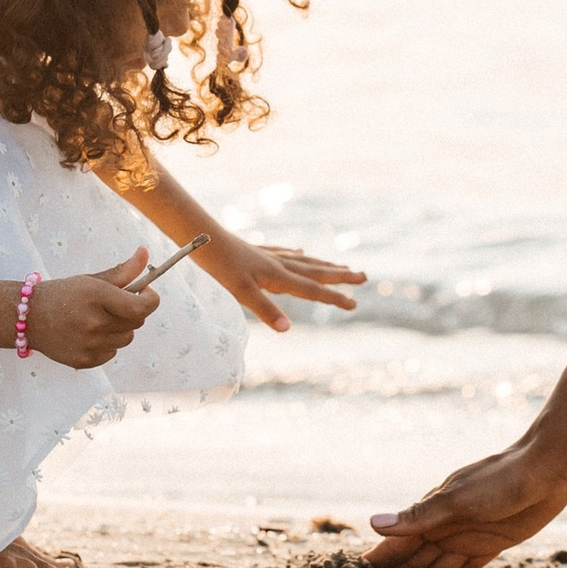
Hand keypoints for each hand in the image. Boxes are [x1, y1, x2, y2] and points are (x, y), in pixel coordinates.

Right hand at [26, 256, 160, 367]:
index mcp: (96, 297)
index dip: (150, 299)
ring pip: (126, 339)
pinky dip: (107, 344)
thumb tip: (145, 252)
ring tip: (99, 319)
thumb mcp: (91, 280)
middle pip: (137, 322)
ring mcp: (89, 344)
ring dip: (120, 328)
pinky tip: (89, 334)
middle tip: (117, 303)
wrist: (28, 318)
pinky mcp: (85, 361)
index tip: (145, 292)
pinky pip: (112, 353)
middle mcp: (94, 322)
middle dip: (133, 311)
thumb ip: (123, 271)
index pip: (141, 306)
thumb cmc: (64, 294)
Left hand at [190, 229, 367, 335]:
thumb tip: (287, 329)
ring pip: (305, 261)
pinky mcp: (258, 251)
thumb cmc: (220, 266)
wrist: (203, 238)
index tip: (355, 304)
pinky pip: (286, 253)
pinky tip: (302, 252)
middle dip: (340, 276)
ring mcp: (269, 256)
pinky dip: (300, 255)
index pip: (313, 290)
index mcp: (278, 276)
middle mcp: (279, 264)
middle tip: (363, 277)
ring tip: (343, 266)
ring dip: (325, 265)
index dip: (335, 298)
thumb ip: (266, 310)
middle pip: (316, 271)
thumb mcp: (241, 292)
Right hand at [364, 439, 566, 567]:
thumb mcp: (456, 501)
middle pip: (414, 558)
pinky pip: (466, 567)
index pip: (396, 543)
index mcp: (431, 515)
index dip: (378, 561)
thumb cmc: (500, 481)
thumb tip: (373, 523)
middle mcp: (446, 527)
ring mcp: (468, 536)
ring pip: (437, 565)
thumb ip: (417, 517)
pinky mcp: (492, 543)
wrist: (547, 470)